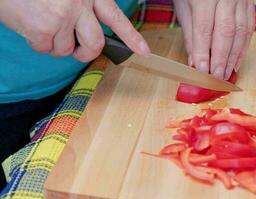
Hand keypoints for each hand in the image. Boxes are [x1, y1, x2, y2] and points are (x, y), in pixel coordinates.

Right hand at [0, 0, 149, 61]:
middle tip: (77, 53)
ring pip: (66, 49)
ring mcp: (62, 17)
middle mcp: (80, 3)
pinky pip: (45, 49)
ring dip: (54, 45)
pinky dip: (37, 43)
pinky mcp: (43, 28)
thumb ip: (80, 8)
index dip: (131, 37)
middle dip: (86, 54)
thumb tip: (83, 32)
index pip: (116, 18)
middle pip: (95, 43)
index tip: (144, 51)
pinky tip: (29, 26)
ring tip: (42, 27)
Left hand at [173, 0, 254, 79]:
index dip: (204, 52)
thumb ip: (191, 33)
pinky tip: (237, 60)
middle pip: (226, 32)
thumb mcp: (184, 5)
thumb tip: (194, 60)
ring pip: (241, 31)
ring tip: (227, 73)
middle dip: (221, 58)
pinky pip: (249, 27)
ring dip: (234, 55)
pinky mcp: (250, 2)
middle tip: (216, 77)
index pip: (204, 29)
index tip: (201, 71)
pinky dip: (244, 46)